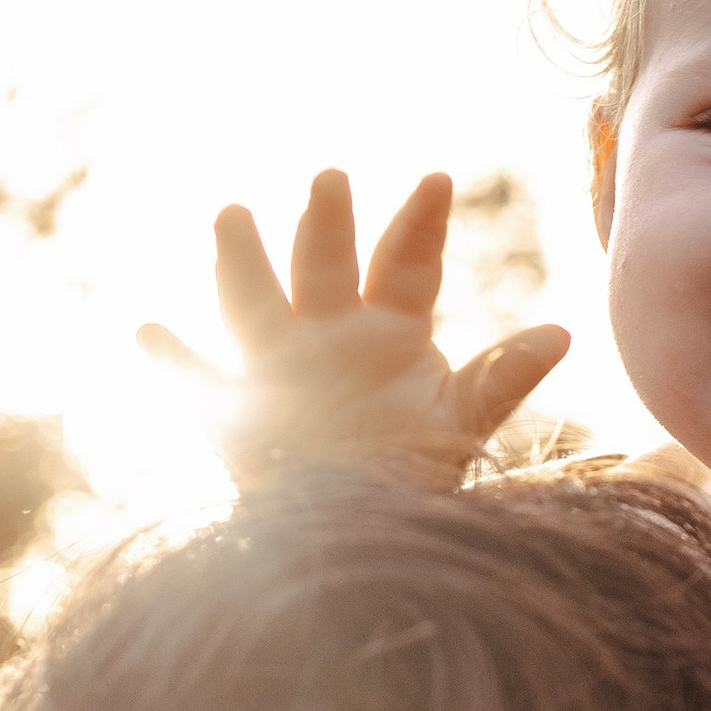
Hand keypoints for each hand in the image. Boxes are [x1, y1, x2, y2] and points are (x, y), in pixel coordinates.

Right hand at [140, 173, 570, 494]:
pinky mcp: (237, 412)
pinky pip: (200, 382)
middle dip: (327, 223)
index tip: (439, 179)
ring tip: (232, 214)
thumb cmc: (414, 468)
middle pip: (327, 266)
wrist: (360, 532)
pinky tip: (147, 330)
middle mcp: (330, 331)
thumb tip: (563, 333)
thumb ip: (501, 379)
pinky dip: (172, 361)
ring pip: (256, 301)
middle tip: (332, 178)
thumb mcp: (460, 423)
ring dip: (242, 261)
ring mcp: (280, 365)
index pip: (407, 264)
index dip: (421, 224)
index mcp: (391, 328)